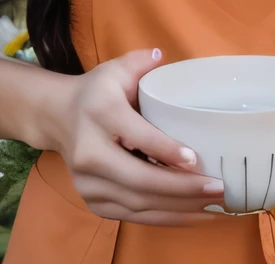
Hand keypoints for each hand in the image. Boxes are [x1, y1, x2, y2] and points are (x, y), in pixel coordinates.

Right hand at [46, 48, 223, 224]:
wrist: (57, 118)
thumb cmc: (97, 92)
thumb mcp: (115, 69)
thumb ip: (140, 62)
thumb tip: (163, 55)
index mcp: (100, 114)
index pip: (137, 136)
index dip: (166, 150)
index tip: (196, 160)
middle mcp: (89, 153)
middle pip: (139, 179)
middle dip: (182, 188)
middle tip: (218, 188)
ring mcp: (89, 183)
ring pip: (138, 203)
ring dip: (179, 208)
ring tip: (215, 205)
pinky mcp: (93, 202)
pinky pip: (133, 216)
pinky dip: (165, 218)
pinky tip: (192, 214)